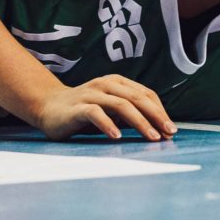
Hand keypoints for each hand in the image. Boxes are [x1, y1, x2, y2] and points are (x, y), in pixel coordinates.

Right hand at [33, 75, 176, 141]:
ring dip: (139, 122)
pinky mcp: (77, 107)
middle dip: (156, 116)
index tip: (171, 130)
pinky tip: (117, 136)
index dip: (160, 111)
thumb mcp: (111, 109)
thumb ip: (130, 115)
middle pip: (137, 98)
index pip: (146, 94)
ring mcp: (91, 94)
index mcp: (118, 82)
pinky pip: (95, 113)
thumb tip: (159, 130)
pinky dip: (108, 124)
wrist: (48, 107)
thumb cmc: (85, 110)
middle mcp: (106, 84)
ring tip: (151, 137)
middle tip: (169, 133)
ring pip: (120, 105)